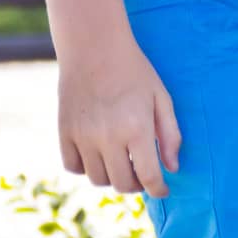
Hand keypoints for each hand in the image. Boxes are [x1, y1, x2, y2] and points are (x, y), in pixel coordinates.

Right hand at [57, 31, 181, 197]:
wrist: (94, 46)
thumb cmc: (134, 70)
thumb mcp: (160, 96)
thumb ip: (170, 134)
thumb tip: (172, 168)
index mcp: (137, 128)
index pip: (148, 177)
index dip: (158, 189)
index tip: (162, 191)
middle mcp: (109, 137)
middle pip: (122, 184)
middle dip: (136, 184)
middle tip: (141, 172)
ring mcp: (83, 136)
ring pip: (98, 179)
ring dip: (112, 176)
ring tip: (120, 159)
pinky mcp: (65, 132)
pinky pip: (74, 167)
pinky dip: (86, 167)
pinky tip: (97, 152)